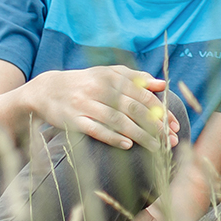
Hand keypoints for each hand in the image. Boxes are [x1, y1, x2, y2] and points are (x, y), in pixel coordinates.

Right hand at [24, 66, 178, 150]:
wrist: (47, 90)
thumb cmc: (86, 82)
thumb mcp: (108, 74)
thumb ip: (135, 78)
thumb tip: (162, 84)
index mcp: (110, 77)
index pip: (142, 94)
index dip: (160, 110)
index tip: (174, 124)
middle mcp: (98, 89)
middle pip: (133, 108)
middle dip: (154, 125)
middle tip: (170, 139)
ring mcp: (85, 105)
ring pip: (117, 120)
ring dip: (139, 134)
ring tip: (156, 146)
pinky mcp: (73, 120)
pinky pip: (95, 130)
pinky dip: (112, 137)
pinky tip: (128, 145)